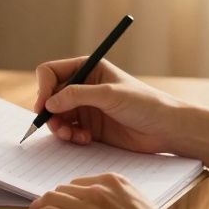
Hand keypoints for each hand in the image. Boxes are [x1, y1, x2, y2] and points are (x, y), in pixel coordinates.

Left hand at [29, 173, 201, 208]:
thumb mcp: (139, 208)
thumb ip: (119, 204)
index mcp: (116, 181)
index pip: (80, 183)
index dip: (70, 196)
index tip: (66, 208)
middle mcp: (101, 187)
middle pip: (64, 188)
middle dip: (55, 201)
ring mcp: (90, 204)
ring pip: (51, 197)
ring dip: (42, 207)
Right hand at [33, 57, 187, 153]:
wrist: (165, 128)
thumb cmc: (144, 103)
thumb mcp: (110, 95)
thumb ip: (78, 95)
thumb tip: (49, 103)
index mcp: (88, 69)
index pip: (51, 72)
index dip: (43, 88)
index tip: (44, 106)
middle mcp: (83, 86)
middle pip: (50, 96)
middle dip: (49, 112)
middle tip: (56, 127)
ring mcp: (86, 108)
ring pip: (56, 116)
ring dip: (59, 127)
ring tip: (71, 136)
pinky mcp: (90, 127)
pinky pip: (68, 131)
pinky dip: (70, 136)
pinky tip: (85, 139)